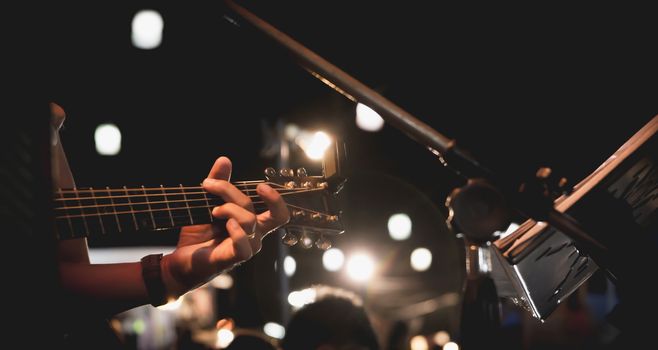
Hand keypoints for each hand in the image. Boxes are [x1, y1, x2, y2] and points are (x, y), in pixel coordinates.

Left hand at [161, 156, 288, 296]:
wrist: (181, 259)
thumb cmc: (199, 234)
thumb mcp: (207, 203)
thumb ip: (219, 183)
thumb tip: (224, 159)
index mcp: (254, 222)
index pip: (279, 212)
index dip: (276, 198)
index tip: (260, 185)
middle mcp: (255, 235)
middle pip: (272, 214)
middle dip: (257, 196)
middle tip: (233, 186)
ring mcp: (247, 247)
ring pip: (249, 221)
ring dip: (228, 209)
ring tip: (212, 211)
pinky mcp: (234, 258)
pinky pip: (244, 244)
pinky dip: (235, 231)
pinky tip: (224, 225)